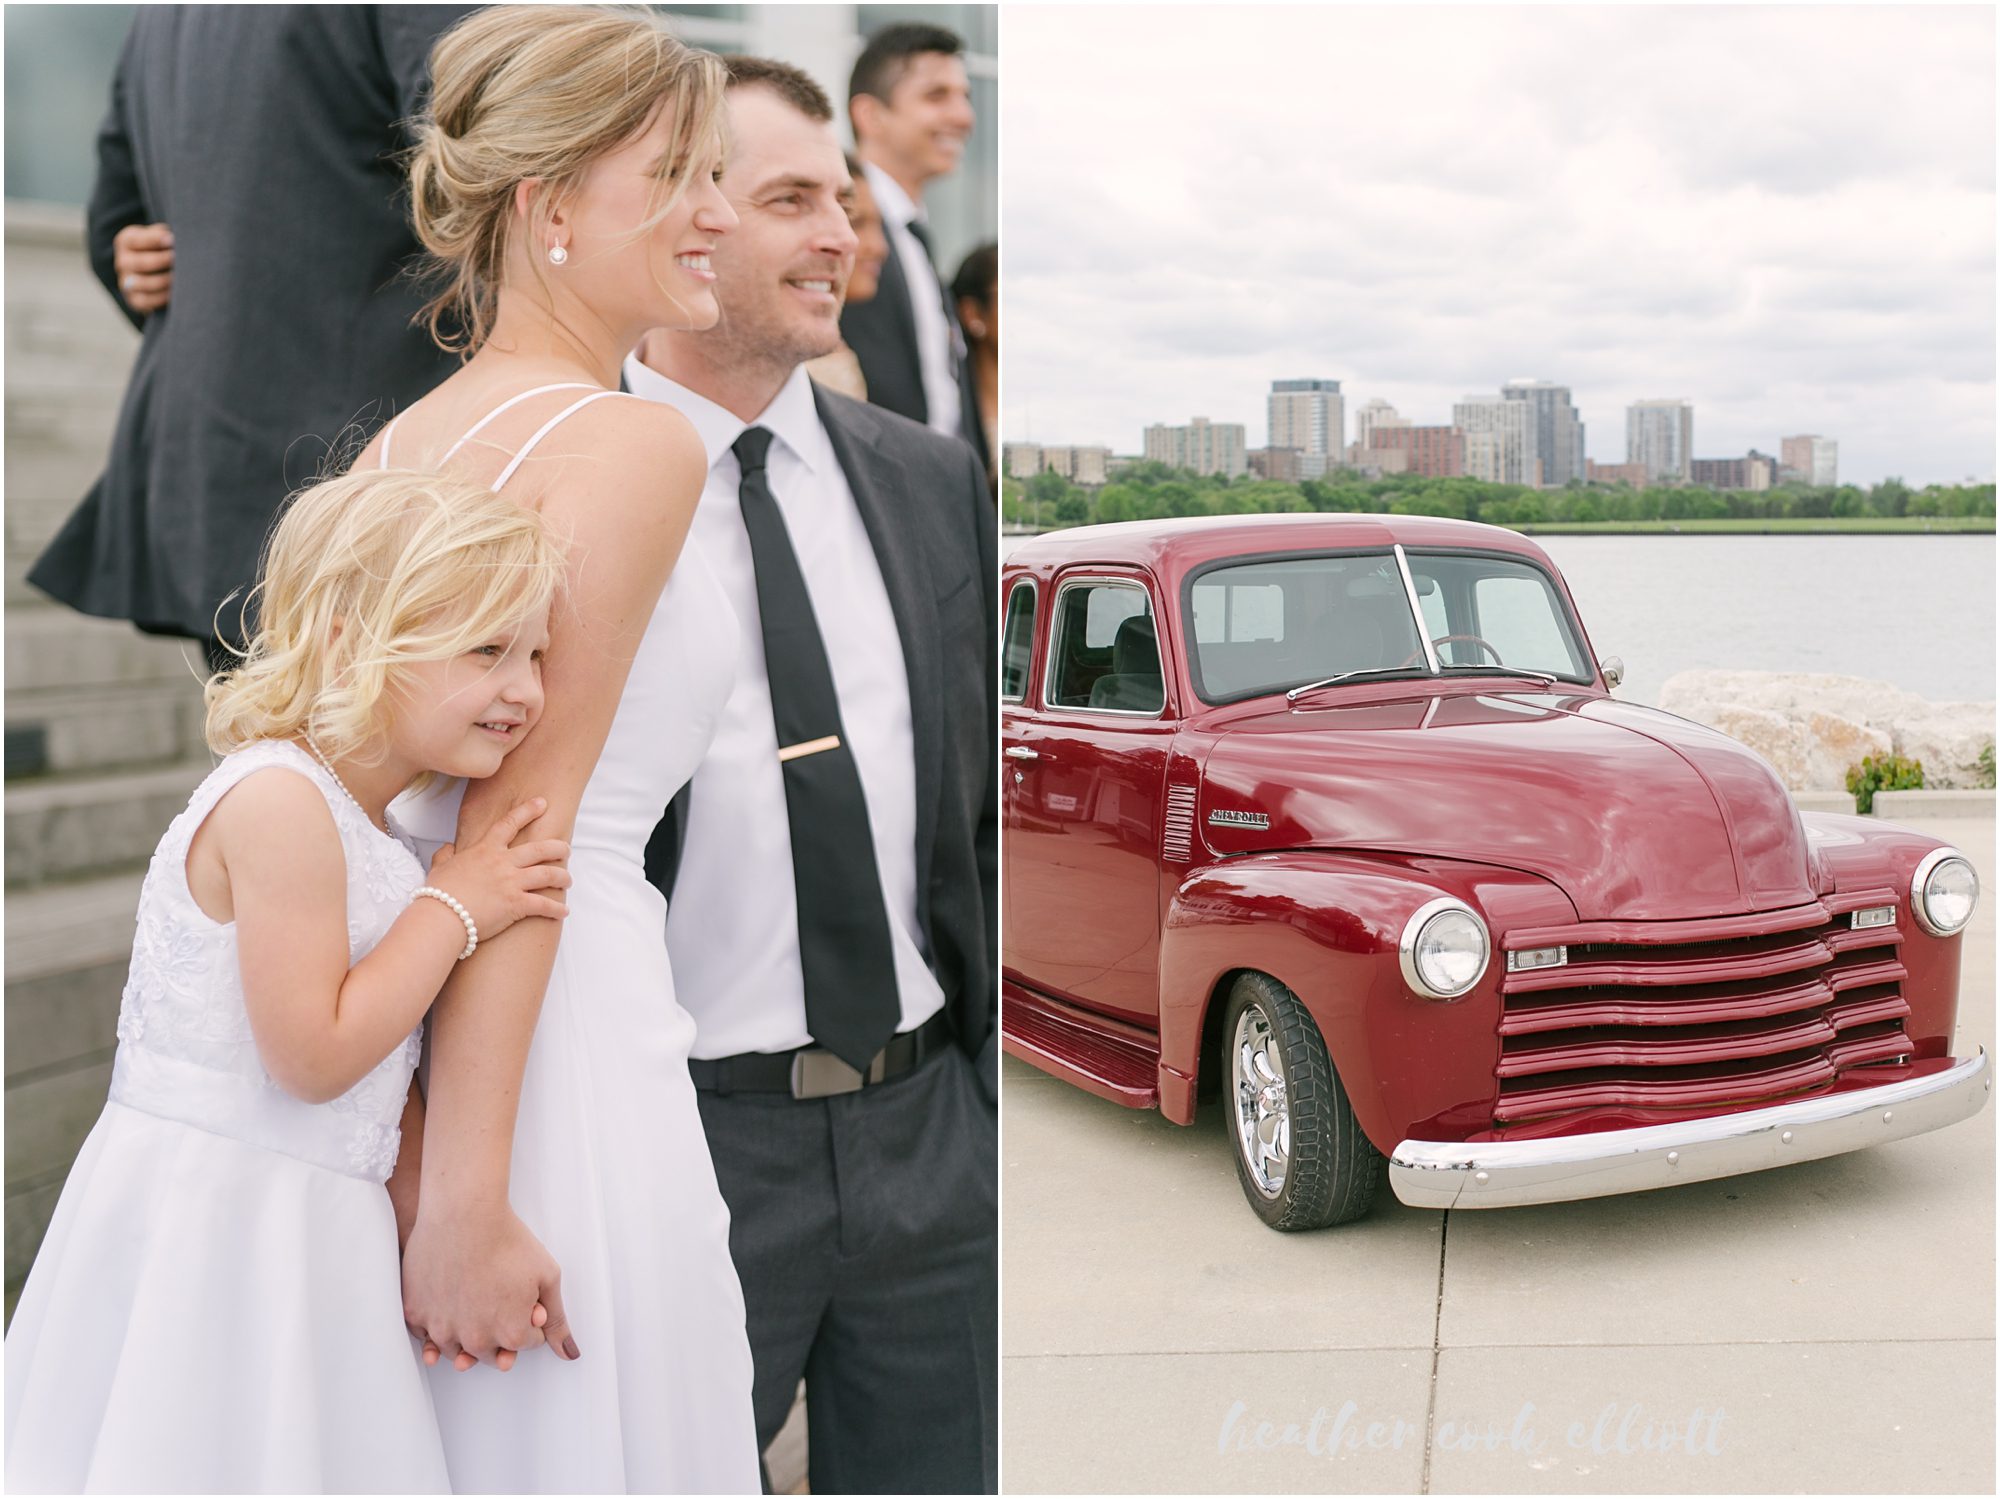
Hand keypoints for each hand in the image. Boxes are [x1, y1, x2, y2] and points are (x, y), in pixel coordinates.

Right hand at [113, 223, 173, 313]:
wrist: (155, 273)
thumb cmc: (161, 248)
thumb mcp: (159, 236)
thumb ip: (165, 234)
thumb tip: (177, 237)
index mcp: (126, 241)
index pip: (137, 240)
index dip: (154, 240)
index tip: (172, 240)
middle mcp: (123, 261)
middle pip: (141, 263)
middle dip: (163, 261)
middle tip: (179, 259)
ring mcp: (126, 282)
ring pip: (144, 284)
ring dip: (165, 281)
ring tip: (182, 277)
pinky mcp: (135, 300)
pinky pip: (147, 301)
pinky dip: (163, 298)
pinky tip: (176, 292)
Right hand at [401, 1202, 579, 1367]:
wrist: (464, 1213)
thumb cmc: (507, 1240)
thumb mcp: (548, 1276)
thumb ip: (557, 1320)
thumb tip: (569, 1353)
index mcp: (511, 1334)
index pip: (526, 1343)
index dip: (528, 1320)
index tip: (524, 1298)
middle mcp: (475, 1340)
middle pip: (490, 1353)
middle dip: (498, 1333)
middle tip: (497, 1301)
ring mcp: (441, 1329)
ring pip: (455, 1350)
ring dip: (465, 1336)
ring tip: (473, 1304)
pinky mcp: (415, 1314)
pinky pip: (425, 1334)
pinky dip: (435, 1325)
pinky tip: (447, 1305)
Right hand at [427, 797, 570, 941]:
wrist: (441, 917)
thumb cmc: (438, 894)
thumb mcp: (439, 868)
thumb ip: (445, 855)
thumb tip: (447, 848)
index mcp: (485, 850)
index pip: (509, 824)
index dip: (527, 811)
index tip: (542, 803)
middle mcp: (502, 862)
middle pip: (539, 849)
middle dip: (558, 847)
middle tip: (567, 849)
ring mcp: (511, 882)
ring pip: (548, 874)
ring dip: (562, 876)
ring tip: (568, 880)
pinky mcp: (516, 904)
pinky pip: (544, 904)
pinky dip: (556, 909)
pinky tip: (563, 912)